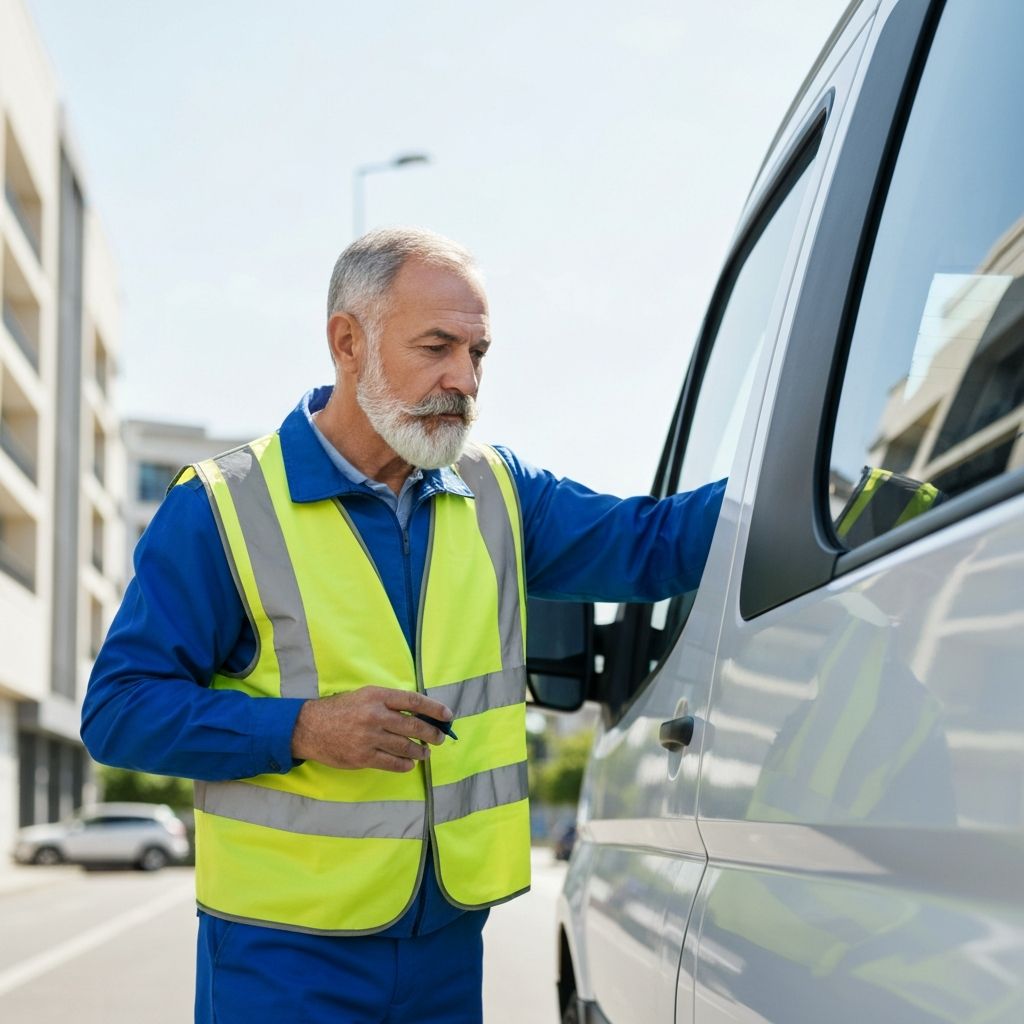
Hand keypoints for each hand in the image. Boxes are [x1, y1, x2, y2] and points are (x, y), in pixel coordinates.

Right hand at [291, 686, 451, 771]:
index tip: (447, 715)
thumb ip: (389, 702)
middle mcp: (375, 715)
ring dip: (420, 750)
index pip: (414, 700)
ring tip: (425, 752)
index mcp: (377, 696)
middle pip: (413, 725)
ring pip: (405, 746)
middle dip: (432, 733)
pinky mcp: (363, 757)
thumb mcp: (364, 696)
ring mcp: (369, 737)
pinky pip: (392, 763)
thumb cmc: (340, 710)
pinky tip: (410, 763)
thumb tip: (418, 712)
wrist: (310, 727)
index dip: (434, 708)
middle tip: (439, 737)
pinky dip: (405, 764)